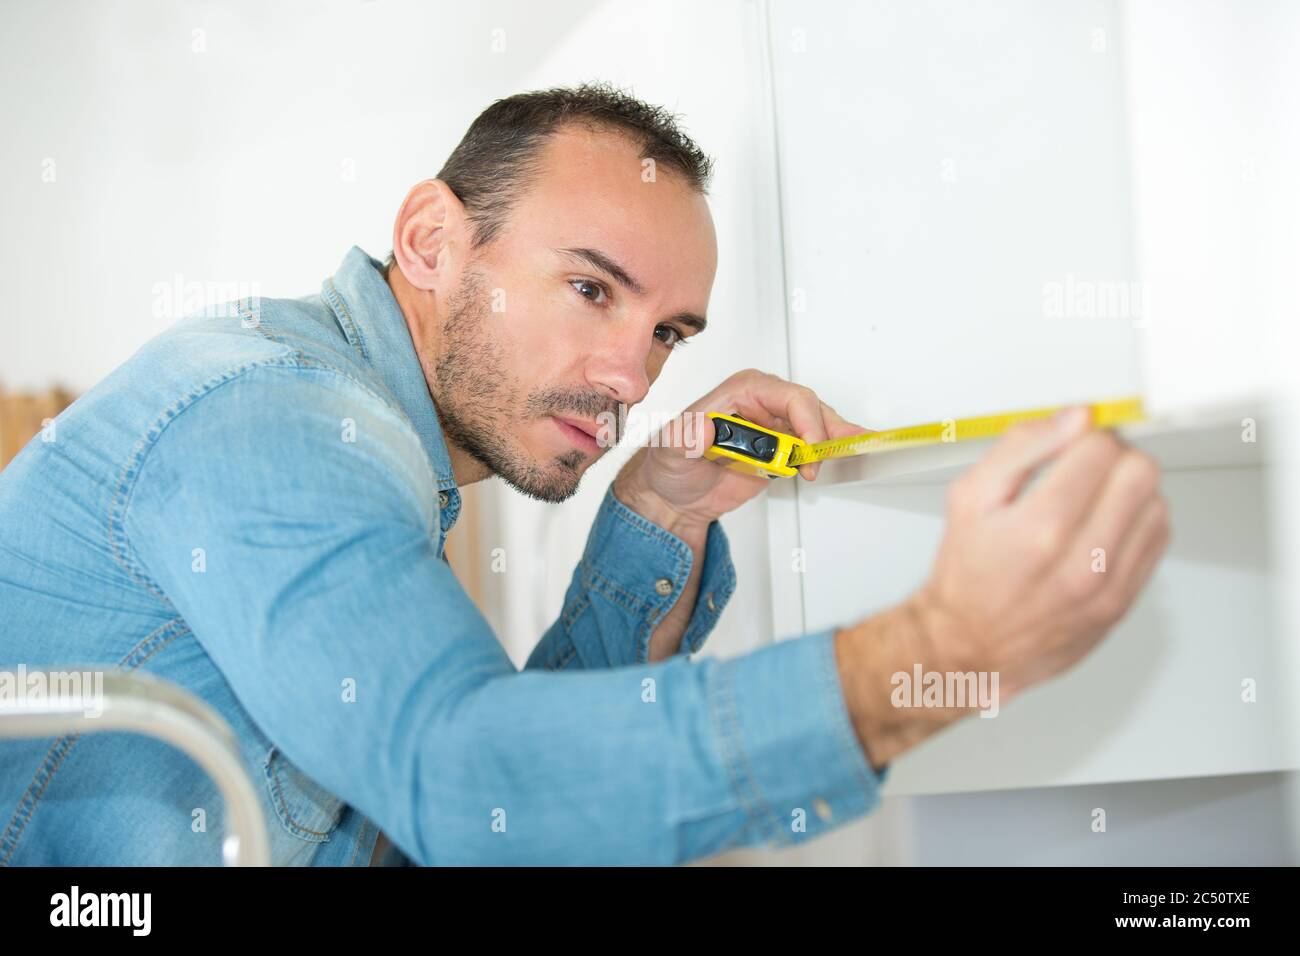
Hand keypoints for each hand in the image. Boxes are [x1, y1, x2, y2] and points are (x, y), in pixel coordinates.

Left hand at [612, 369, 866, 534]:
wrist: (673, 497)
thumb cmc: (670, 464)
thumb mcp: (671, 449)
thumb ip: (685, 436)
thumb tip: (704, 426)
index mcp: (740, 392)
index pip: (785, 396)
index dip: (805, 418)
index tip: (808, 447)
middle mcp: (762, 405)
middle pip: (809, 408)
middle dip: (825, 432)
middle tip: (826, 459)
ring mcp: (775, 428)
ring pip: (817, 425)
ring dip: (833, 441)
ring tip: (850, 455)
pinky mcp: (781, 451)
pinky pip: (813, 446)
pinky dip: (830, 450)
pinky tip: (849, 454)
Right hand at [914, 406, 1170, 700]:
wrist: (969, 644)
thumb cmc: (966, 574)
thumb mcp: (969, 498)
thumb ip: (1021, 448)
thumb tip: (1073, 418)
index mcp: (1039, 527)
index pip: (1100, 448)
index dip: (1083, 435)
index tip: (1069, 442)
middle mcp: (1081, 560)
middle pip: (1140, 472)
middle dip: (1114, 458)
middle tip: (1086, 466)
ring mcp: (1107, 586)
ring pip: (1156, 504)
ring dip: (1128, 491)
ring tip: (1092, 501)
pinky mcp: (1123, 603)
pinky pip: (1158, 541)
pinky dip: (1137, 523)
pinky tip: (1104, 527)